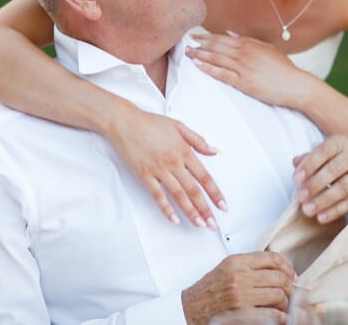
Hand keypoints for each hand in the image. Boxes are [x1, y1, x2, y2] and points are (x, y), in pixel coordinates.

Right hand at [111, 107, 226, 227]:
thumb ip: (198, 140)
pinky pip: (157, 195)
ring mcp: (159, 170)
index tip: (223, 206)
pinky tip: (174, 219)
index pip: (204, 177)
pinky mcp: (144, 175)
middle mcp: (174, 162)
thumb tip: (214, 152)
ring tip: (199, 224)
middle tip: (213, 224)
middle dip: (205, 209)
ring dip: (190, 211)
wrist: (125, 122)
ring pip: (178, 195)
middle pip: (193, 190)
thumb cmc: (151, 123)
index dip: (215, 193)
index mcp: (184, 151)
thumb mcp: (179, 126)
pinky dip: (166, 208)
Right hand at [182, 252, 294, 324]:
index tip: (291, 277)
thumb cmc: (208, 292)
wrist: (189, 310)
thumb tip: (279, 270)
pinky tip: (277, 318)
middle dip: (289, 288)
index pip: (272, 258)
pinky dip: (280, 318)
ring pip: (279, 296)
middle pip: (279, 277)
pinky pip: (273, 315)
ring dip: (285, 304)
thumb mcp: (226, 269)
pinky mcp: (242, 314)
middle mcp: (238, 276)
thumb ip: (249, 266)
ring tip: (281, 308)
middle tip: (288, 295)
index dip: (287, 267)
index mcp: (236, 261)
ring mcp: (240, 295)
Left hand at [186, 32, 314, 108]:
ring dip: (200, 55)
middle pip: (216, 46)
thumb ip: (249, 40)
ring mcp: (243, 67)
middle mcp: (244, 53)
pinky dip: (208, 68)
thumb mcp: (268, 48)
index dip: (206, 37)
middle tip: (184, 43)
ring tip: (187, 53)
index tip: (194, 36)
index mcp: (250, 44)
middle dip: (199, 44)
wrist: (296, 85)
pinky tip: (198, 65)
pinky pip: (222, 73)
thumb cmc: (284, 68)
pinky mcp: (244, 81)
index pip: (222, 39)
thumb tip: (231, 34)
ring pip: (216, 58)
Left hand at [292, 135, 347, 223]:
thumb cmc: (335, 162)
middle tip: (301, 197)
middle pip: (334, 170)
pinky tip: (322, 217)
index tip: (296, 178)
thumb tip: (296, 163)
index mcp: (340, 143)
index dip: (309, 165)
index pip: (324, 151)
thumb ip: (308, 159)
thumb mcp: (322, 156)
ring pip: (344, 187)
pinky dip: (335, 211)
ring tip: (308, 210)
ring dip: (324, 200)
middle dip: (315, 184)